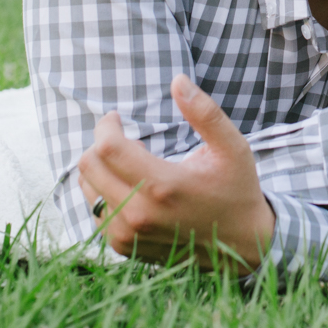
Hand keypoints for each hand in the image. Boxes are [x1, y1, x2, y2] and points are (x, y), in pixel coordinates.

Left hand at [77, 75, 274, 270]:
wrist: (240, 245)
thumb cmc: (236, 190)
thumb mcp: (232, 147)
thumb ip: (205, 113)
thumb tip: (178, 81)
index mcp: (163, 186)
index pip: (107, 148)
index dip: (106, 125)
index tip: (116, 117)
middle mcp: (138, 214)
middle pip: (89, 165)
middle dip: (101, 143)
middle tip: (128, 140)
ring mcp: (126, 234)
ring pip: (86, 187)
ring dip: (102, 168)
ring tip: (133, 164)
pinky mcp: (122, 247)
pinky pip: (94, 209)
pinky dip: (105, 191)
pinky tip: (132, 187)